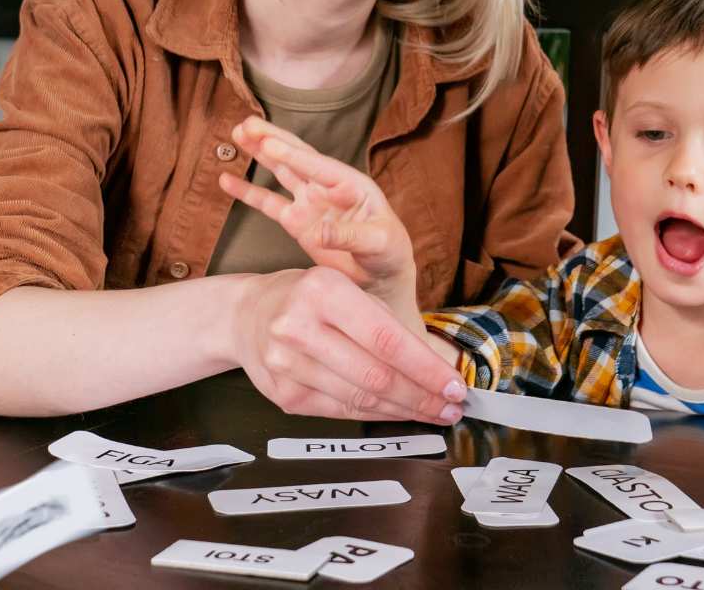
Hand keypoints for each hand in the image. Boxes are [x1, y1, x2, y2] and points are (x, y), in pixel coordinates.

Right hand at [219, 116, 415, 310]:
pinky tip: (226, 180)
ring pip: (280, 172)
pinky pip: (268, 204)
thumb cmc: (389, 251)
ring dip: (260, 153)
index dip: (293, 154)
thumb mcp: (378, 242)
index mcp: (351, 184)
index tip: (269, 142)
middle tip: (246, 124)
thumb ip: (349, 235)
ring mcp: (310, 202)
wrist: (382, 275)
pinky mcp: (297, 222)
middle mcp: (328, 187)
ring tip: (237, 133)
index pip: (318, 165)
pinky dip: (248, 192)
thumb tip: (317, 232)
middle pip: (297, 158)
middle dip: (272, 140)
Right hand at [232, 264, 465, 423]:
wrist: (248, 314)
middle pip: (375, 375)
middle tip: (452, 407)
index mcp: (323, 291)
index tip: (455, 385)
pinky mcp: (282, 396)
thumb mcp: (346, 288)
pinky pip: (340, 411)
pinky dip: (376, 415)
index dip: (426, 368)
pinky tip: (398, 413)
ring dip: (404, 410)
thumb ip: (386, 323)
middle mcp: (299, 328)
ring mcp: (286, 365)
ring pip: (359, 399)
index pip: (386, 338)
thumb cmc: (309, 297)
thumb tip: (436, 365)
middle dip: (422, 395)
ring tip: (434, 413)